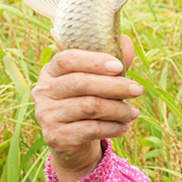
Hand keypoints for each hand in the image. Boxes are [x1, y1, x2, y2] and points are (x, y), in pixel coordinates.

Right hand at [32, 35, 140, 181]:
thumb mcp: (100, 81)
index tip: (119, 66)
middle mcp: (44, 91)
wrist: (74, 140)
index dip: (94, 61)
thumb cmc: (89, 101)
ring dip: (118, 109)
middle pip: (81, 83)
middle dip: (115, 86)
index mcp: (51, 71)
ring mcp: (46, 114)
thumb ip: (112, 63)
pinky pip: (91, 129)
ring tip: (133, 112)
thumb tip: (126, 41)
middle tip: (138, 90)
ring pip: (89, 106)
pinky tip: (124, 127)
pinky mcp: (55, 136)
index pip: (67, 59)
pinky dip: (114, 127)